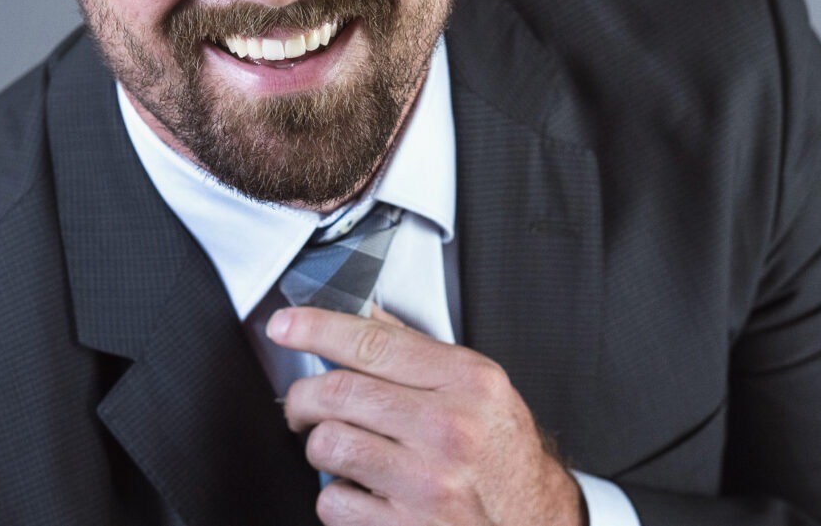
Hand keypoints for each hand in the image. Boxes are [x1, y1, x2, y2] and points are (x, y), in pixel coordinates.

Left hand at [267, 305, 584, 525]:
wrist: (535, 525)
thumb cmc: (503, 456)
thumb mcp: (479, 390)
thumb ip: (419, 352)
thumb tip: (365, 316)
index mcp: (467, 384)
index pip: (373, 343)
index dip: (316, 327)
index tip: (285, 325)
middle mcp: (449, 430)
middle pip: (338, 392)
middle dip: (303, 397)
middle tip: (302, 405)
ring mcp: (428, 483)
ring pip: (328, 445)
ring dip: (319, 447)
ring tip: (339, 450)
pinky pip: (333, 500)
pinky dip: (335, 496)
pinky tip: (361, 491)